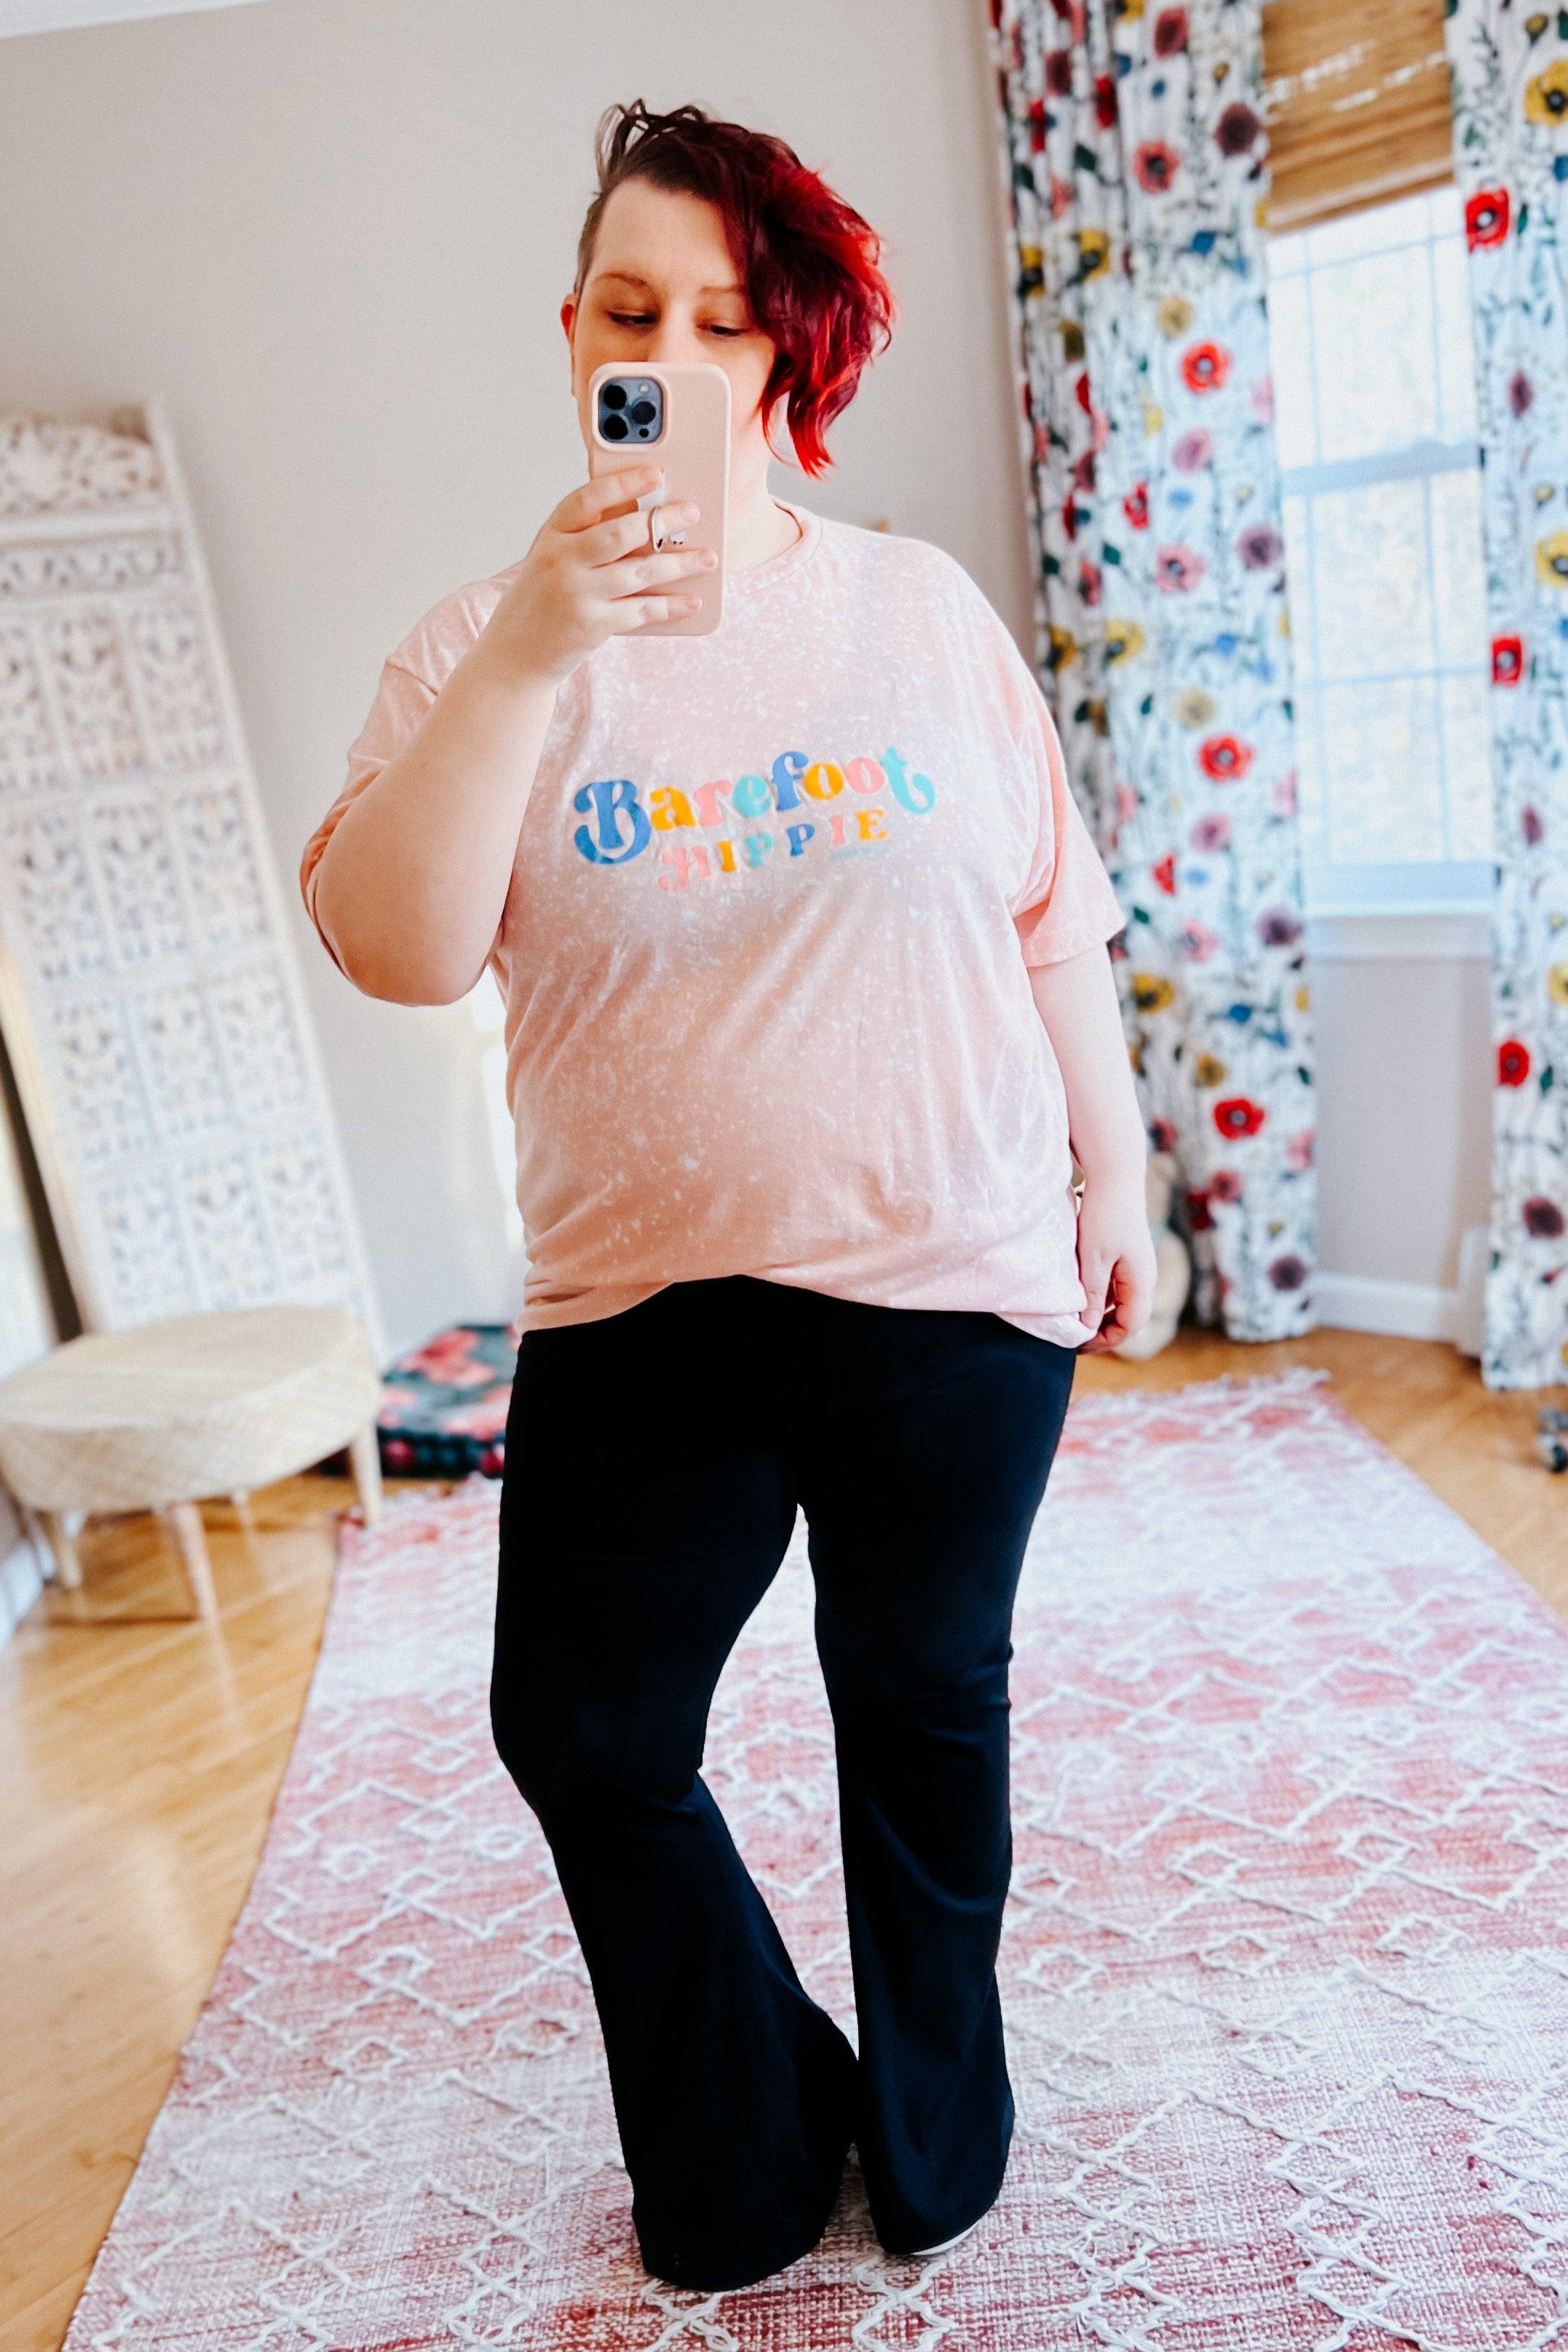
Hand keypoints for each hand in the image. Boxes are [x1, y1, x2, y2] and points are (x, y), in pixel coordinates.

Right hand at [477, 466, 716, 687]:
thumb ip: (585, 535)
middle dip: (662, 520)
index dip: (625, 484)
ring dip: (679, 564)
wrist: (516, 653)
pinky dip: (671, 606)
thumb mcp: (552, 557)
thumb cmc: (542, 599)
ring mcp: (576, 594)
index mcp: (551, 535)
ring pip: (639, 572)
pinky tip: (692, 601)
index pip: (588, 499)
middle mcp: (561, 561)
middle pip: (620, 533)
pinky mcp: (592, 626)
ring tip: (707, 558)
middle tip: (691, 513)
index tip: (657, 474)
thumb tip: (643, 514)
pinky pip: (642, 610)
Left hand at [1075, 1175, 1157, 1355]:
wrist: (1115, 1176)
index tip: (1079, 1343)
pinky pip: (1117, 1286)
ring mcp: (1137, 1266)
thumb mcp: (1093, 1261)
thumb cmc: (1104, 1216)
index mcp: (1141, 1281)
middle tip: (1075, 1337)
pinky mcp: (1127, 1255)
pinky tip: (1080, 1293)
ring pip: (1121, 1301)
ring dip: (1101, 1313)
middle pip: (1128, 1317)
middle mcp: (1144, 1276)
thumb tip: (1088, 1328)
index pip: (1130, 1325)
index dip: (1106, 1340)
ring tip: (1074, 1318)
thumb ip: (1092, 1296)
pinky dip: (1101, 1295)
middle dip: (1104, 1330)